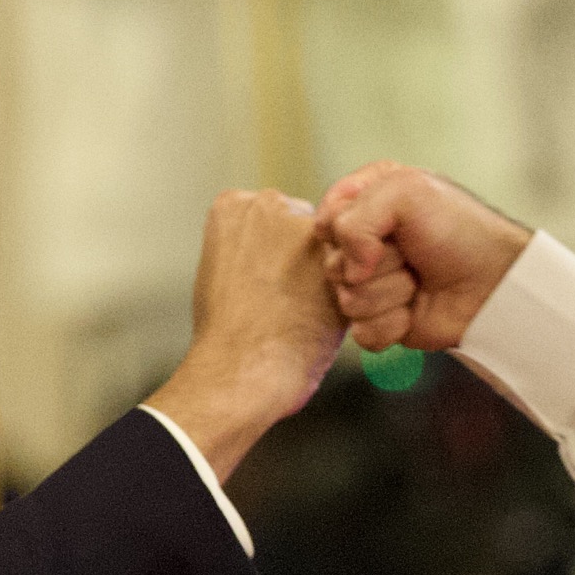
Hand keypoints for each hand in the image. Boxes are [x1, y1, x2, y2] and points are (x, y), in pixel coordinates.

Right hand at [147, 190, 346, 480]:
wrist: (242, 370)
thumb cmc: (224, 334)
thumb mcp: (218, 270)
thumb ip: (247, 245)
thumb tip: (272, 249)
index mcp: (232, 205)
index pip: (270, 216)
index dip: (271, 253)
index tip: (262, 280)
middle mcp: (270, 204)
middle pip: (303, 224)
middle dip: (303, 256)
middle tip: (287, 297)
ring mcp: (307, 227)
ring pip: (332, 245)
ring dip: (326, 273)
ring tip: (304, 310)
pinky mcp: (341, 256)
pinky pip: (356, 266)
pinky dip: (346, 290)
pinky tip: (323, 316)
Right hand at [314, 162, 532, 353]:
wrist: (496, 282)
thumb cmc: (460, 230)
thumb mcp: (407, 192)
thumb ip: (356, 217)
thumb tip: (348, 269)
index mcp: (367, 202)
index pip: (325, 220)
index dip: (350, 229)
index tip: (388, 226)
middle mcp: (366, 243)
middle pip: (332, 264)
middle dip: (377, 263)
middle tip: (412, 254)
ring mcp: (372, 284)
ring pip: (346, 300)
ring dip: (389, 293)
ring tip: (419, 280)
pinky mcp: (382, 321)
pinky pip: (361, 333)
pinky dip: (392, 324)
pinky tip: (415, 311)